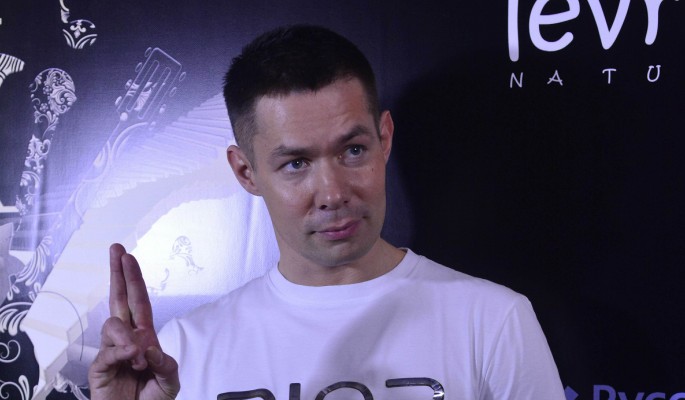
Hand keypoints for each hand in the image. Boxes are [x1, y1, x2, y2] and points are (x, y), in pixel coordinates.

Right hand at [88, 244, 179, 399]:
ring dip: (128, 336)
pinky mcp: (100, 369)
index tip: (127, 256)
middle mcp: (126, 339)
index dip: (132, 278)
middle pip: (118, 299)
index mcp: (144, 336)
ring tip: (141, 357)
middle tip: (116, 251)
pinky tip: (133, 358)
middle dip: (117, 274)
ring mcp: (112, 352)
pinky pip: (107, 352)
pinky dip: (122, 352)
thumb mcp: (170, 380)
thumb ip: (165, 364)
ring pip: (112, 325)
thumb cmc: (153, 399)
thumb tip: (148, 347)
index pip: (137, 301)